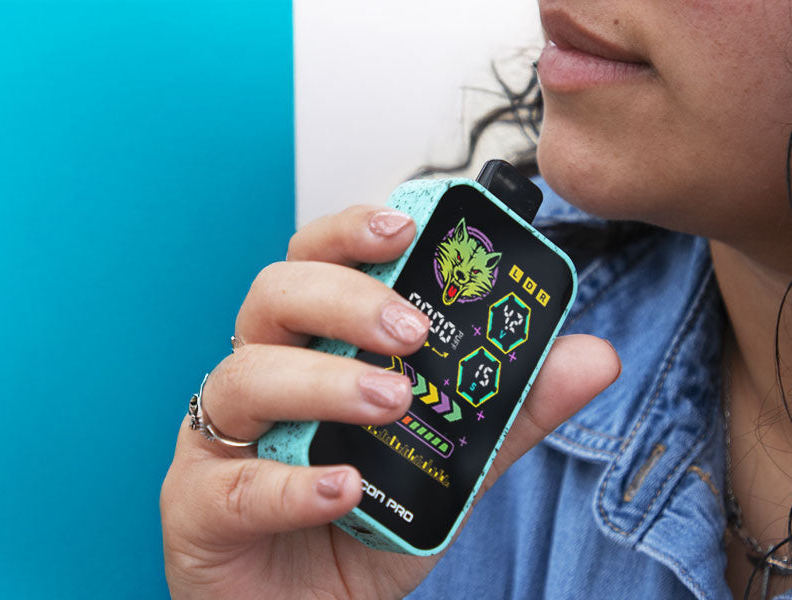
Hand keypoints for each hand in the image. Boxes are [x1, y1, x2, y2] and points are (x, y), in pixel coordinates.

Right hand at [160, 205, 620, 598]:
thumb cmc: (355, 532)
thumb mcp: (447, 468)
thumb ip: (506, 412)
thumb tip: (593, 355)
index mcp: (307, 351)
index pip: (316, 263)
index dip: (351, 233)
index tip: (406, 227)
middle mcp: (257, 380)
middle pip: (273, 297)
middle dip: (343, 298)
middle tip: (410, 332)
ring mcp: (219, 440)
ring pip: (245, 378)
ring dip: (324, 382)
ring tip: (392, 403)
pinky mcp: (199, 506)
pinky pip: (236, 483)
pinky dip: (293, 484)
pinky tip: (343, 488)